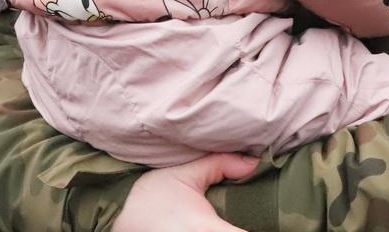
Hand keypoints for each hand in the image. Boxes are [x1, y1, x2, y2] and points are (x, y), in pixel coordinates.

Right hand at [114, 153, 258, 231]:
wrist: (112, 214)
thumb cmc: (148, 196)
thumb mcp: (184, 173)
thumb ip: (221, 164)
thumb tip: (253, 163)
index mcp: (207, 231)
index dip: (269, 228)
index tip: (276, 218)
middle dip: (252, 226)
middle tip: (260, 216)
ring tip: (242, 218)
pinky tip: (225, 224)